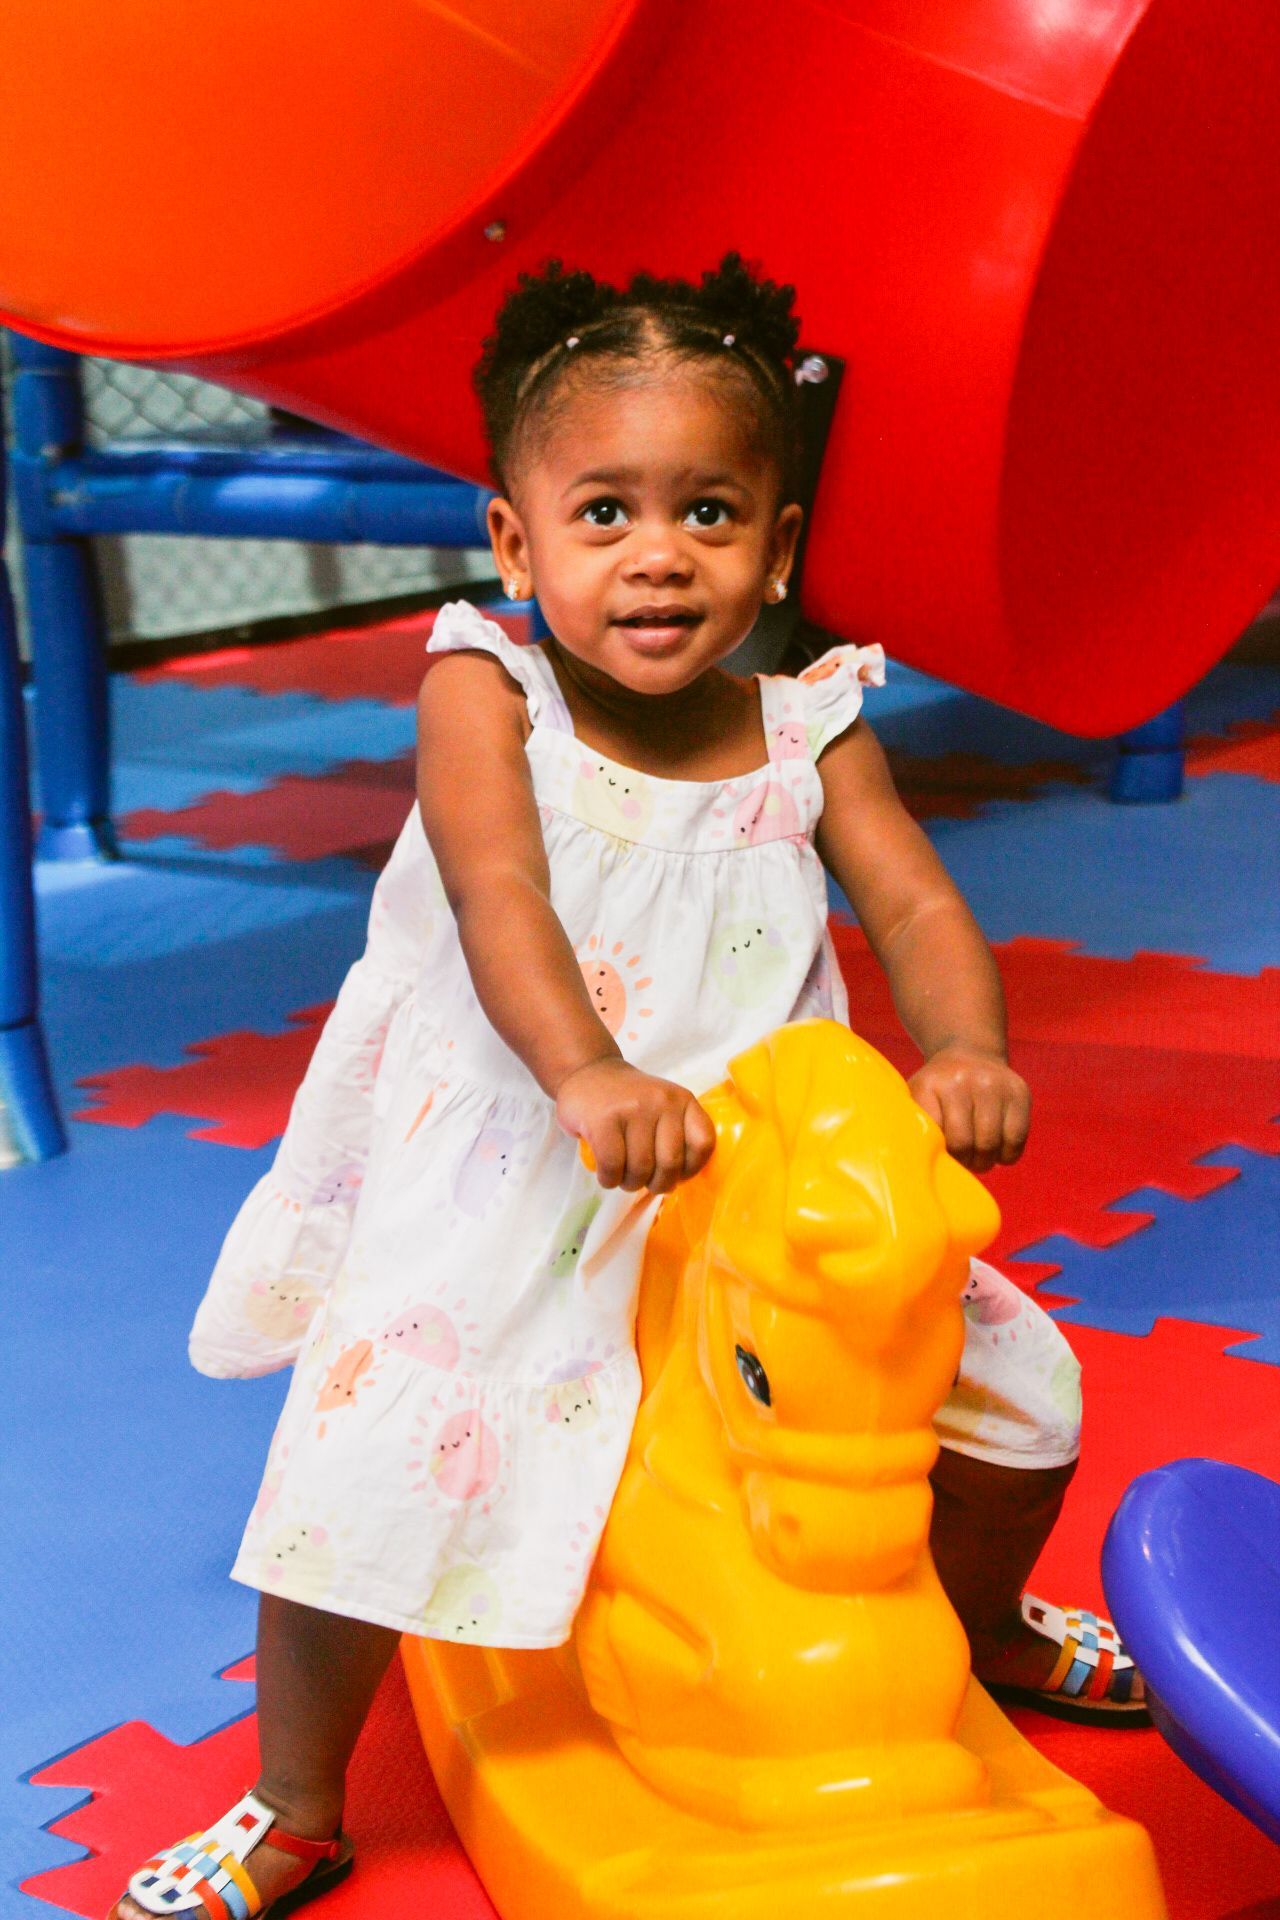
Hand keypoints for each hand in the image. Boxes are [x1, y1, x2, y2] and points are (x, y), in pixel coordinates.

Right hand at [555, 1058, 716, 1193]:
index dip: (690, 1169)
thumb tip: (678, 1180)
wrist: (587, 1072)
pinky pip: (613, 1166)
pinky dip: (609, 1179)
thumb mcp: (662, 1106)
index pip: (703, 1143)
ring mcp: (632, 1109)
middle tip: (643, 1180)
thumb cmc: (627, 1100)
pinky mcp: (603, 1120)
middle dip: (656, 1184)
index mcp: (682, 1099)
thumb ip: (677, 1134)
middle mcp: (662, 1101)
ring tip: (622, 1175)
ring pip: (641, 1169)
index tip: (674, 1173)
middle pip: (670, 1164)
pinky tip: (606, 1173)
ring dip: (630, 1183)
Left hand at [909, 1046, 1029, 1172]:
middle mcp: (962, 1080)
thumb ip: (914, 1126)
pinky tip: (998, 1150)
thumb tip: (914, 1167)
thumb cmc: (938, 1089)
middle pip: (964, 1143)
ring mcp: (994, 1084)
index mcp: (930, 1085)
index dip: (939, 1154)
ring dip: (985, 1161)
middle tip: (963, 1163)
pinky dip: (1007, 1154)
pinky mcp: (1019, 1092)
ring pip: (992, 1144)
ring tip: (979, 1159)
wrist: (971, 1054)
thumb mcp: (918, 1099)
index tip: (940, 1156)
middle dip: (964, 1162)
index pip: (934, 1135)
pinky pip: (1016, 1139)